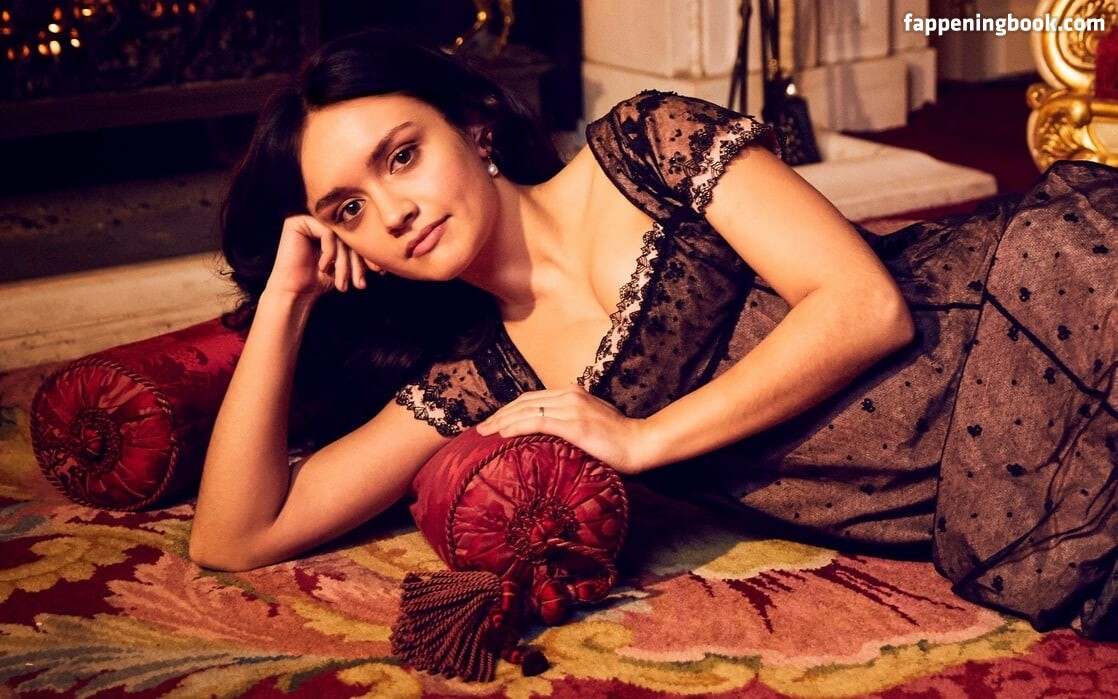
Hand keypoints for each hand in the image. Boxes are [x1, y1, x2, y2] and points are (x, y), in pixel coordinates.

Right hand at [266, 215, 369, 297]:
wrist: (295, 292)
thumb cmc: (320, 280)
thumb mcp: (348, 265)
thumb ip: (363, 255)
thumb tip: (388, 253)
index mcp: (333, 226)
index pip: (357, 236)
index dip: (368, 255)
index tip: (378, 273)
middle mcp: (321, 219)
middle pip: (350, 234)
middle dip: (357, 261)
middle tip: (360, 283)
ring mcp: (309, 218)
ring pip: (340, 234)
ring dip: (344, 261)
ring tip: (343, 282)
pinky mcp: (298, 221)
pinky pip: (326, 232)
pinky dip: (330, 251)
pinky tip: (324, 267)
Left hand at [475, 386, 652, 474]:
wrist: (640, 443)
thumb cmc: (618, 439)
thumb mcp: (591, 423)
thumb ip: (570, 422)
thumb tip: (549, 435)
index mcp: (572, 393)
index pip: (531, 399)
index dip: (509, 409)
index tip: (493, 421)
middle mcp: (569, 395)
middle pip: (524, 402)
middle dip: (499, 414)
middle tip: (480, 429)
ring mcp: (572, 408)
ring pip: (526, 411)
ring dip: (501, 421)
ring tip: (484, 432)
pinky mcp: (574, 424)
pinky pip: (537, 423)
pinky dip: (517, 427)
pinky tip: (502, 434)